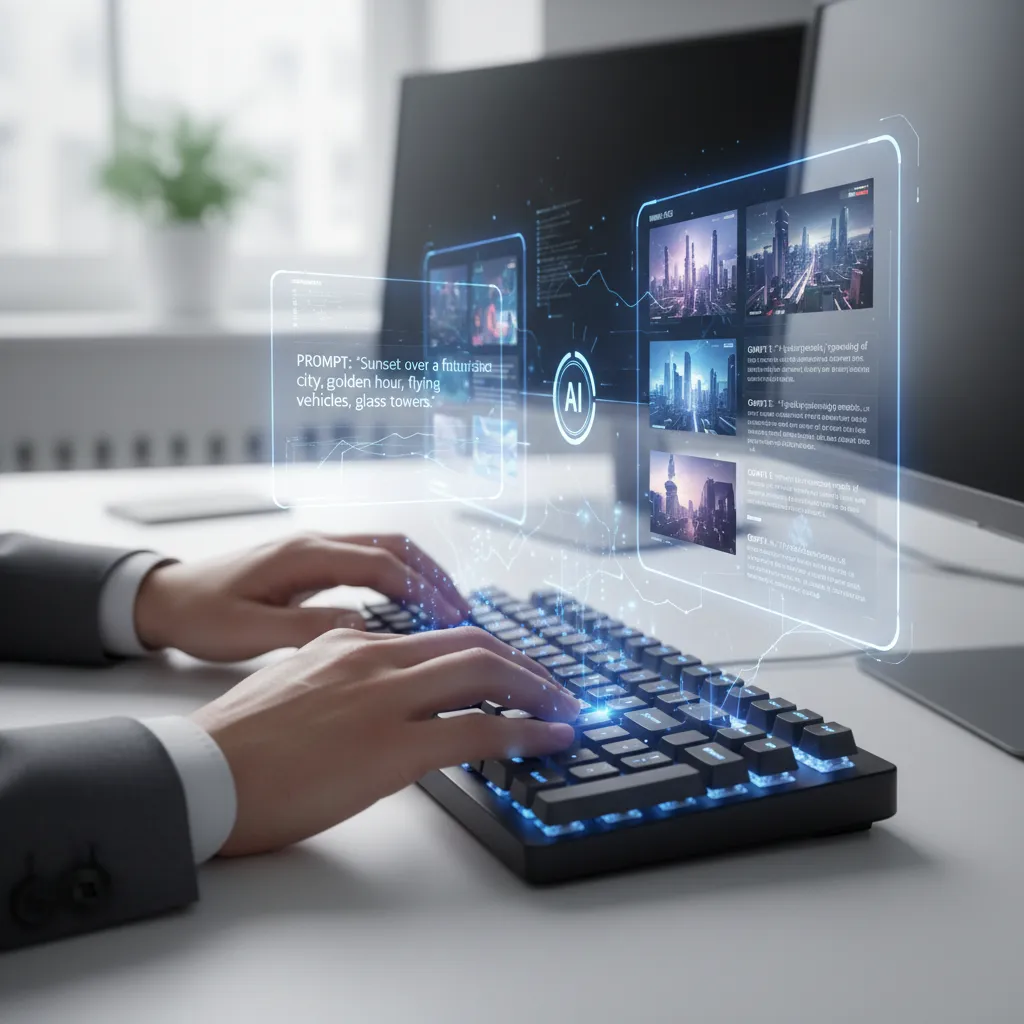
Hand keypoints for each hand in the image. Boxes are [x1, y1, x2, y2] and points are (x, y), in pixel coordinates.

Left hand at [134, 532, 469, 661]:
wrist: (167, 597)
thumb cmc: (202, 615)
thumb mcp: (249, 632)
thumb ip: (306, 629)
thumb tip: (362, 628)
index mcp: (304, 556)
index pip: (381, 565)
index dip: (421, 590)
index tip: (450, 618)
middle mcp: (315, 543)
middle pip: (394, 546)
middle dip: (434, 576)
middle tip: (464, 610)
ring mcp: (315, 549)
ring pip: (385, 549)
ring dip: (421, 574)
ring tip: (449, 608)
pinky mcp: (313, 562)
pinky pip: (370, 560)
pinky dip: (400, 577)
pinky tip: (411, 604)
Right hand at [191, 625, 579, 855]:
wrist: (197, 775)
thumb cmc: (235, 743)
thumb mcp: (293, 685)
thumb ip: (340, 675)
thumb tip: (376, 693)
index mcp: (351, 644)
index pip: (439, 637)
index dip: (488, 652)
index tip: (512, 669)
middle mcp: (375, 659)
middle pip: (474, 647)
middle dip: (525, 666)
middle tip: (554, 688)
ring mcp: (386, 699)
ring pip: (485, 676)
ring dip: (537, 691)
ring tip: (566, 710)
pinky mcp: (391, 748)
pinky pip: (478, 732)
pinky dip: (525, 731)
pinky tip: (549, 738)